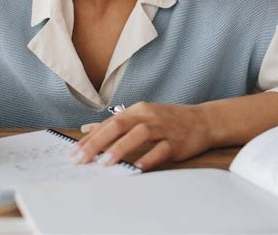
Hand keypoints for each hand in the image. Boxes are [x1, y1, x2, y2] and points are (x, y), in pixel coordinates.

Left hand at [72, 102, 212, 170]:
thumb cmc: (168, 120)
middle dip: (98, 142)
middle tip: (81, 158)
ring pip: (139, 134)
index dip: (91, 138)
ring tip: (104, 163)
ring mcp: (163, 128)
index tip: (74, 152)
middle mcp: (148, 115)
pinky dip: (149, 157)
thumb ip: (115, 123)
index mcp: (138, 110)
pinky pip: (161, 149)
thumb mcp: (142, 116)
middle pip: (119, 125)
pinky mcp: (176, 141)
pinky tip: (138, 168)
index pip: (109, 123)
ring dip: (120, 148)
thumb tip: (88, 129)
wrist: (203, 120)